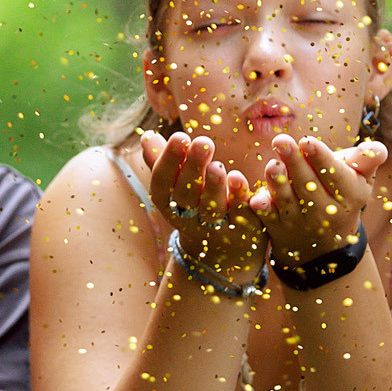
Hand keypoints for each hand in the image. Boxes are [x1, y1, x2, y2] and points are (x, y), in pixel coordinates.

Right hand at [139, 130, 264, 277]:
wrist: (225, 254)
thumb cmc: (197, 208)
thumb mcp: (177, 188)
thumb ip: (163, 162)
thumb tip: (147, 136)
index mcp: (170, 204)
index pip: (162, 183)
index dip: (168, 161)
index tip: (179, 136)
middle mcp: (190, 217)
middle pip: (187, 195)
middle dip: (193, 168)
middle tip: (202, 142)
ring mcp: (217, 225)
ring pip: (212, 207)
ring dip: (213, 187)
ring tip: (216, 165)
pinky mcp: (244, 228)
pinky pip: (241, 213)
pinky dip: (239, 197)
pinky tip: (239, 178)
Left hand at [250, 134, 387, 265]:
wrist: (324, 240)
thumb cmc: (341, 193)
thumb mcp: (360, 179)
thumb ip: (367, 160)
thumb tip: (377, 149)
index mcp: (350, 195)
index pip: (335, 175)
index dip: (321, 158)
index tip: (307, 141)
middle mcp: (326, 212)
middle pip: (309, 185)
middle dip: (295, 163)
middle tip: (281, 140)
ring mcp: (301, 222)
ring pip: (288, 200)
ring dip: (278, 183)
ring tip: (272, 165)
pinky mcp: (279, 228)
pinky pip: (269, 218)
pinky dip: (263, 208)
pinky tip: (255, 198)